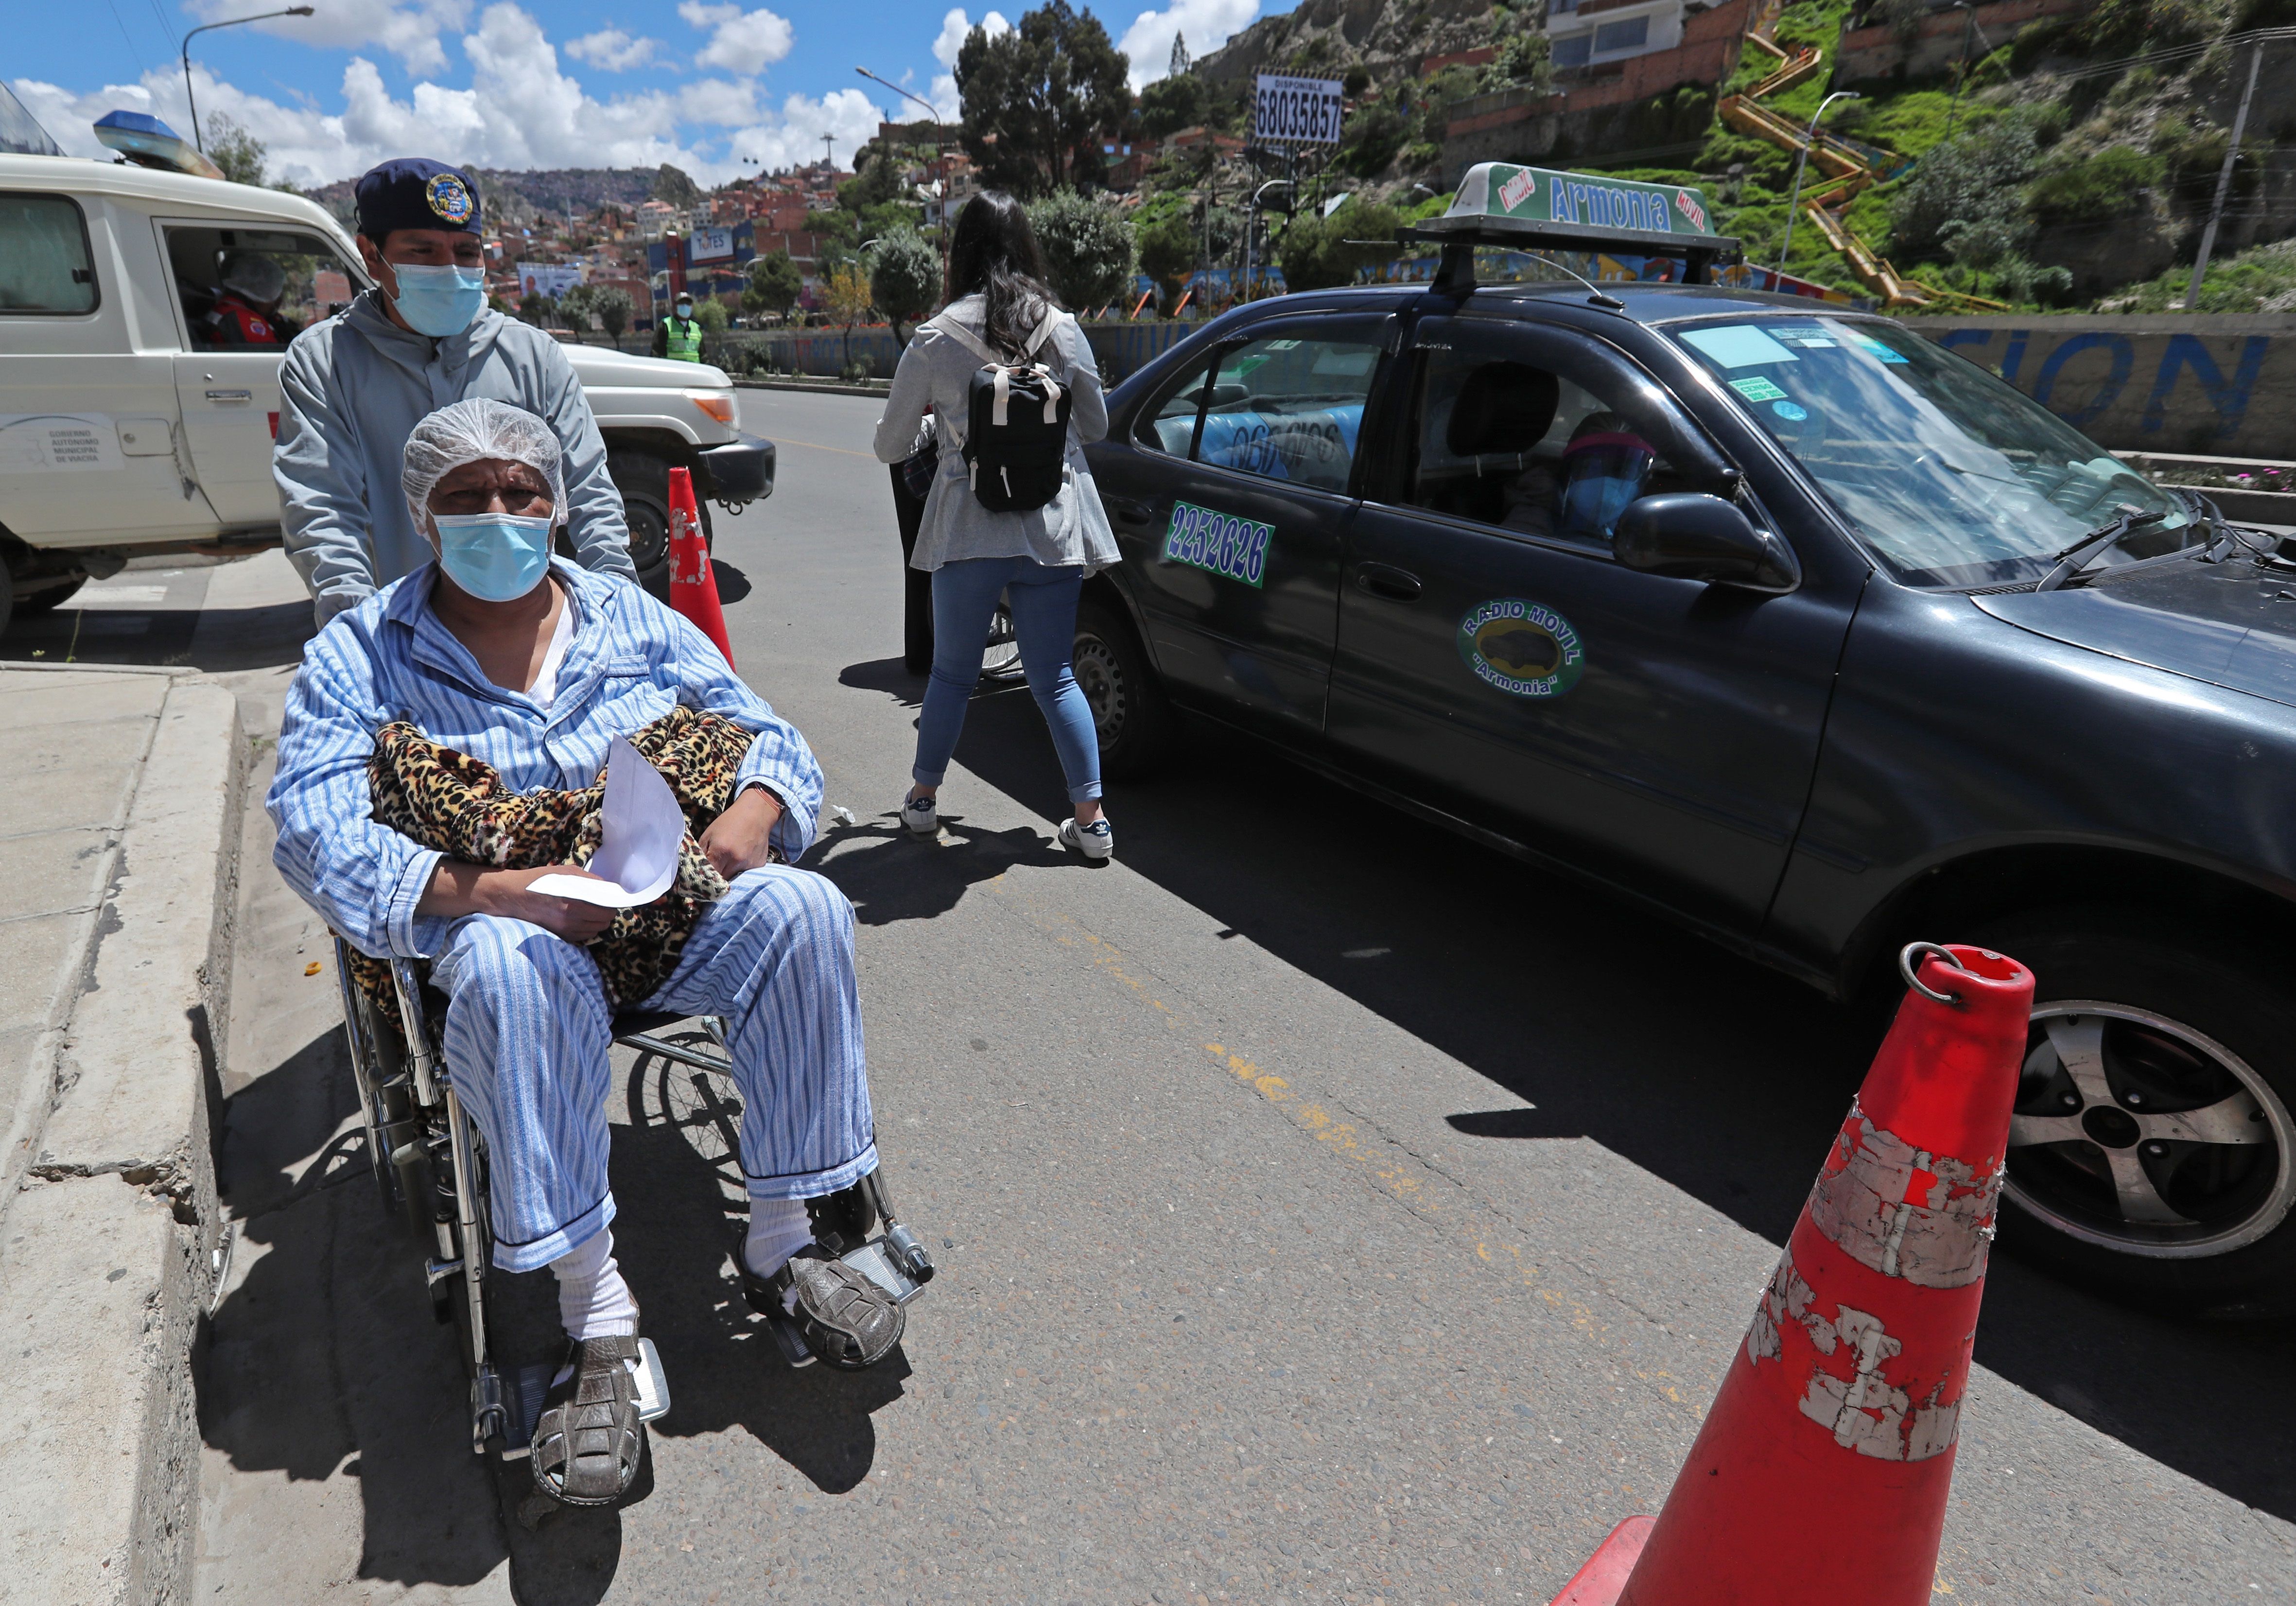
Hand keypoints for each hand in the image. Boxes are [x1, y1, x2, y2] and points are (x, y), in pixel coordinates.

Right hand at [419, 861, 616, 943]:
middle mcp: (571, 920)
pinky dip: (587, 928)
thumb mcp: (566, 872)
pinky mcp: (560, 937)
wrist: (512, 896)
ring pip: (595, 931)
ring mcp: (565, 931)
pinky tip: (580, 918)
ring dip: (598, 922)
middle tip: (603, 903)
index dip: (613, 903)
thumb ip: (590, 879)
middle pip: (604, 921)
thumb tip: (609, 886)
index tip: (613, 898)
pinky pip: (583, 936)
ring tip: (591, 910)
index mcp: (574, 903)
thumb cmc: (539, 880)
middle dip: (607, 912)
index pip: (607, 909)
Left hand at [699, 784, 783, 878]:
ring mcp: (750, 865)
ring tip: (726, 865)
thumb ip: (701, 854)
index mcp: (721, 851)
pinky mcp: (759, 866)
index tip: (700, 880)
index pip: (708, 877)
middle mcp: (737, 860)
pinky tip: (739, 860)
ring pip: (734, 881)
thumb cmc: (729, 822)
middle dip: (715, 880)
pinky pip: (745, 875)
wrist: (756, 813)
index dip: (703, 879)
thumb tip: (694, 871)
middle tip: (712, 873)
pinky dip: (739, 872)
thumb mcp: (709, 834)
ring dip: (728, 877)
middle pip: (721, 882)